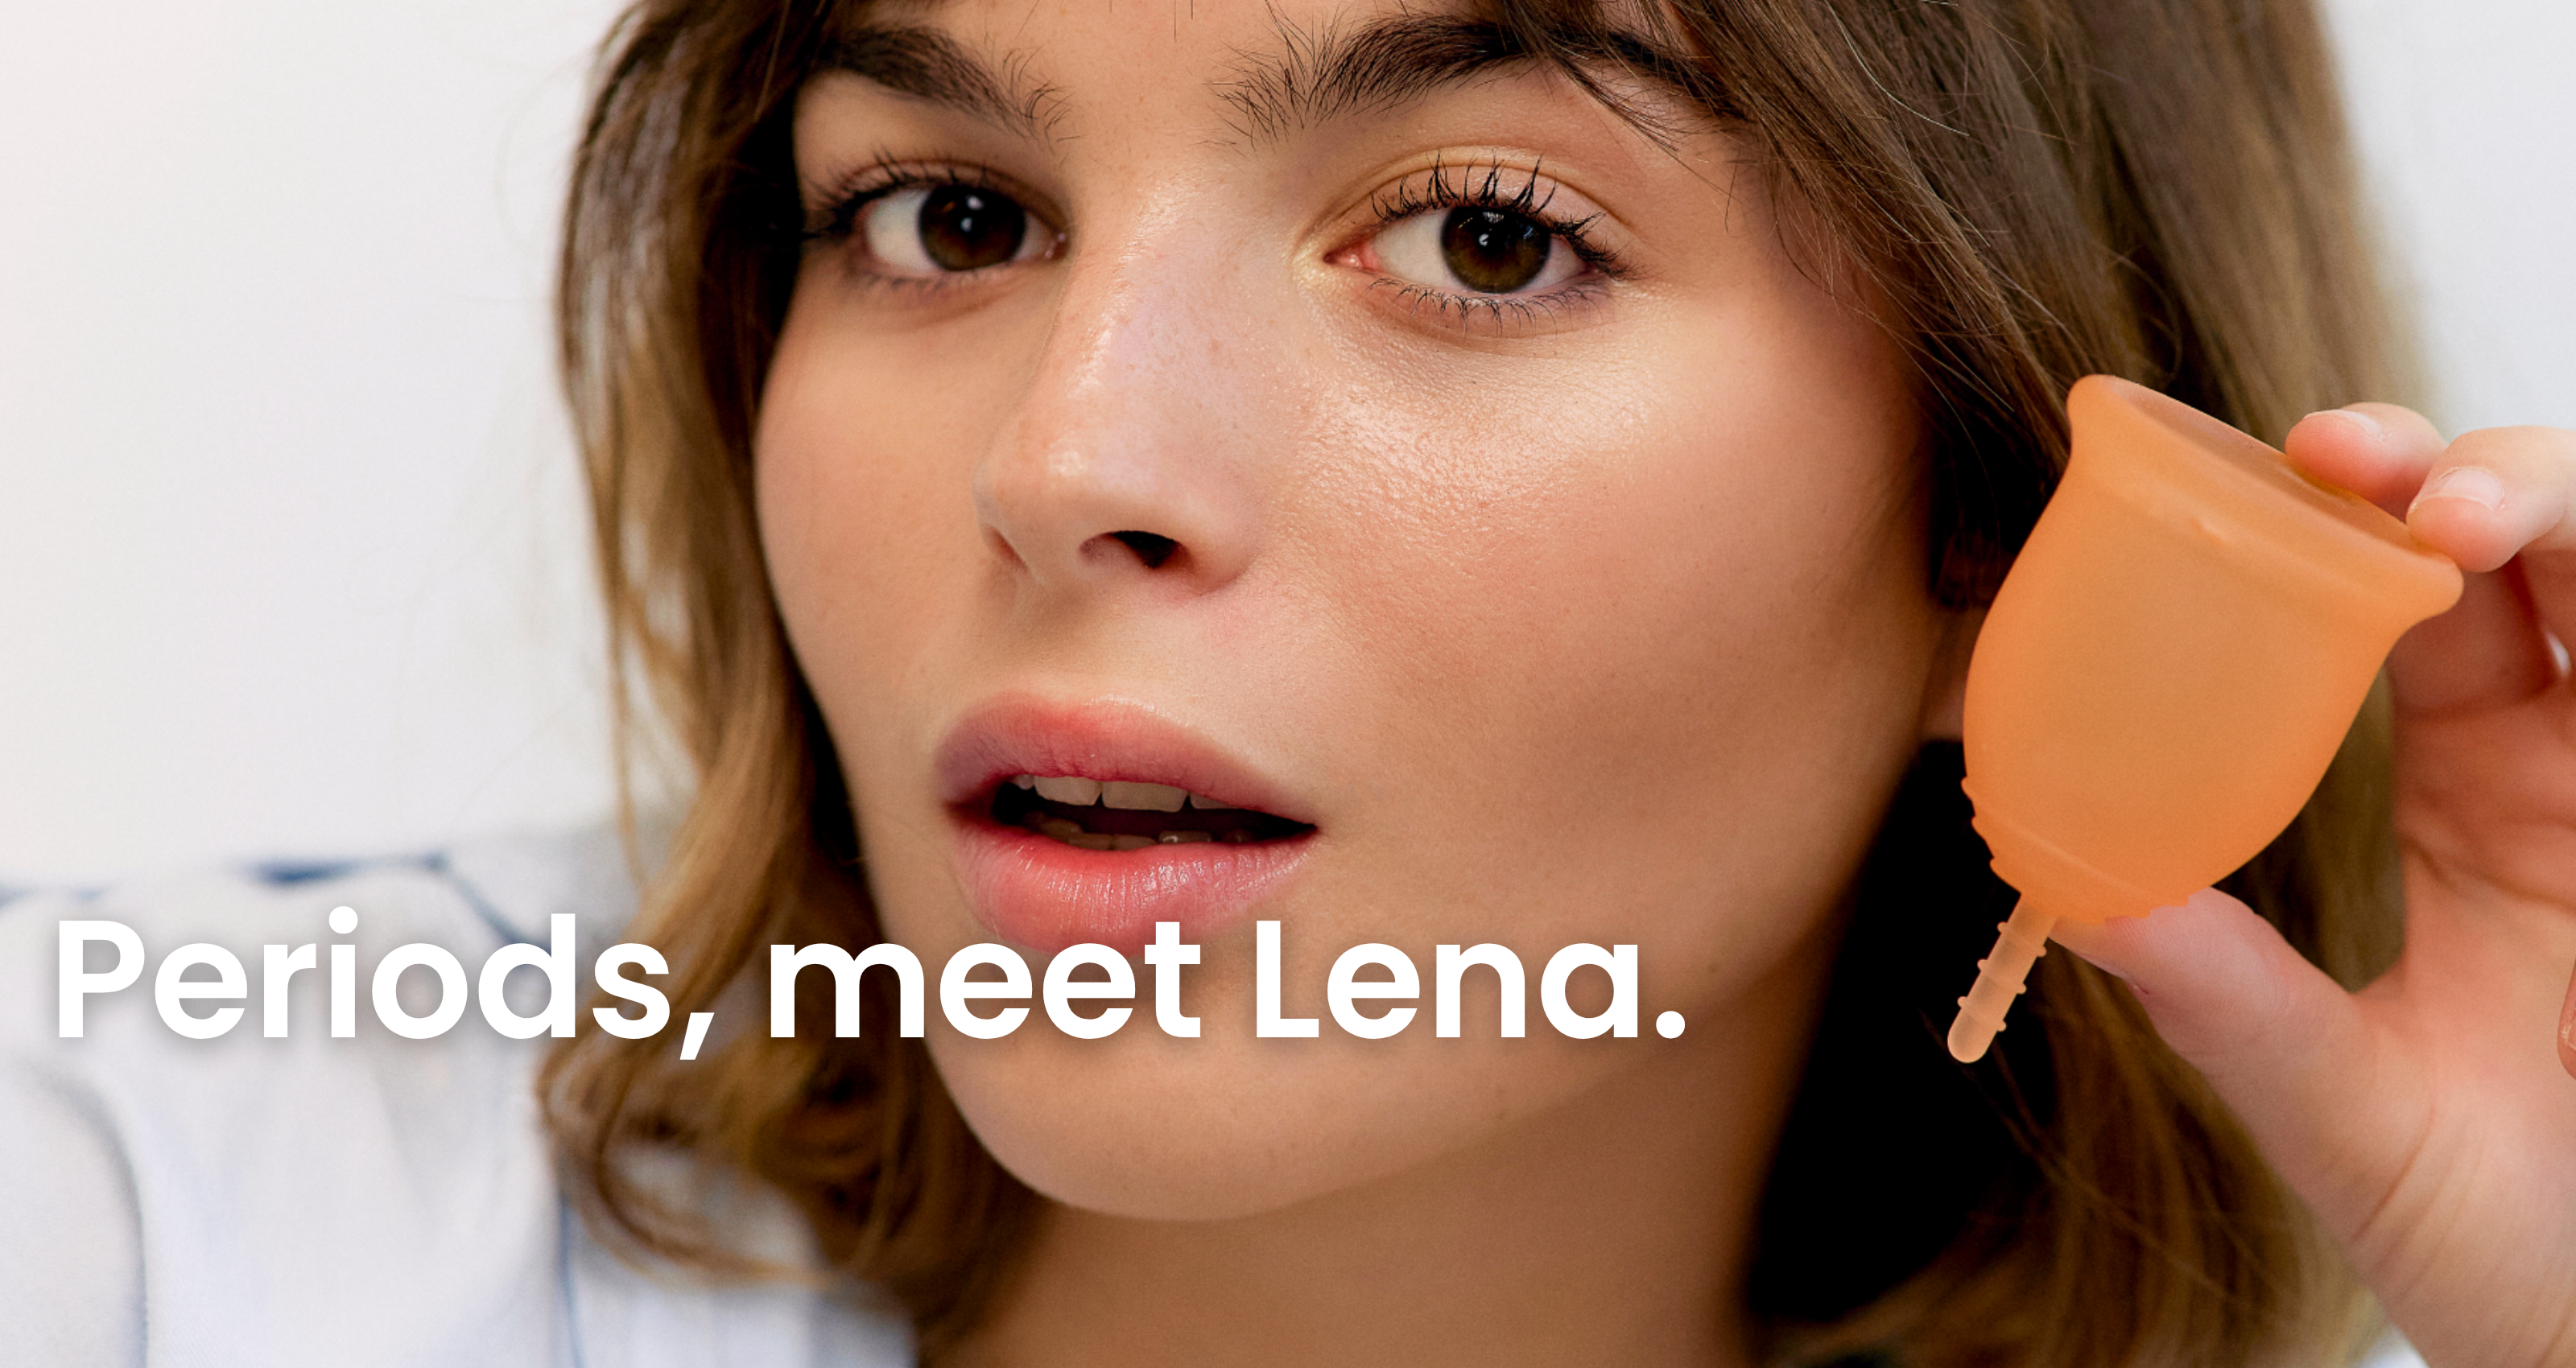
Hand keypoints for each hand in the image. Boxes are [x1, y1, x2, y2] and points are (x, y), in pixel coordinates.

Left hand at [2052, 406, 2575, 1367]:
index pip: (2410, 603)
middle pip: (2532, 551)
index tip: (2272, 477)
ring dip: (2553, 512)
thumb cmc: (2501, 1236)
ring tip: (2458, 523)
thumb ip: (2230, 1006)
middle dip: (2456, 474)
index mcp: (2473, 797)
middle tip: (2357, 469)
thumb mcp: (2343, 1111)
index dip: (2350, 517)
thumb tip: (2067, 897)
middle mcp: (2571, 766)